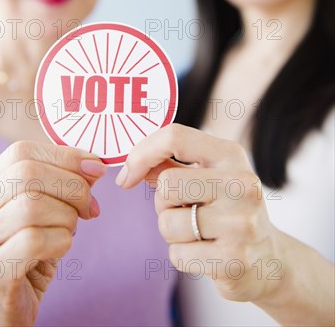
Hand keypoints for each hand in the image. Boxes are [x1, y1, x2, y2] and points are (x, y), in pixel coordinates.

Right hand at [0, 140, 105, 326]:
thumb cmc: (25, 257)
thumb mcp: (40, 214)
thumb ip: (59, 186)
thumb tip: (92, 166)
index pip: (22, 152)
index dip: (65, 156)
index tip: (95, 169)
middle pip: (27, 172)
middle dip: (71, 185)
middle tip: (90, 207)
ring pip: (32, 205)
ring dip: (67, 217)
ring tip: (70, 231)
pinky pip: (35, 241)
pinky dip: (61, 241)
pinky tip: (61, 248)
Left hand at [115, 124, 282, 304]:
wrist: (270, 261)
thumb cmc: (227, 211)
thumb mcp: (206, 177)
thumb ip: (170, 164)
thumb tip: (131, 163)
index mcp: (232, 155)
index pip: (175, 137)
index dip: (141, 154)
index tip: (128, 177)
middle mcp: (242, 184)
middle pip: (167, 184)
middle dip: (163, 203)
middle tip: (184, 211)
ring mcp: (242, 223)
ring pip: (167, 223)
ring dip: (172, 233)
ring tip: (199, 233)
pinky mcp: (235, 261)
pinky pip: (177, 255)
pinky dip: (182, 257)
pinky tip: (207, 254)